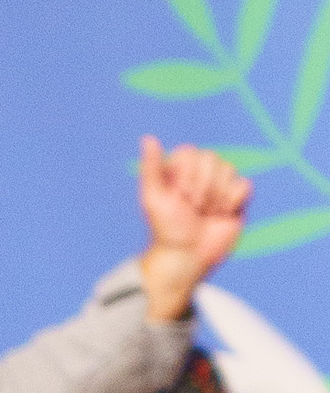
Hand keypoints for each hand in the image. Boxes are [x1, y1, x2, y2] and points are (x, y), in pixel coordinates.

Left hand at [135, 133, 249, 322]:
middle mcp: (200, 171)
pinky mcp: (238, 197)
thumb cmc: (167, 228)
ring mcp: (220, 182)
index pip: (190, 153)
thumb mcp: (153, 198)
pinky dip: (233, 202)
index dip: (186, 177)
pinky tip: (222, 215)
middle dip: (201, 188)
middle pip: (212, 158)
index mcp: (179, 168)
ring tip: (206, 214)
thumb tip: (148, 138)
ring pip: (229, 169)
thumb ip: (151, 168)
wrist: (188, 255)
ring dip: (216, 197)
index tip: (178, 197)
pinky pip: (244, 184)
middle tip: (193, 209)